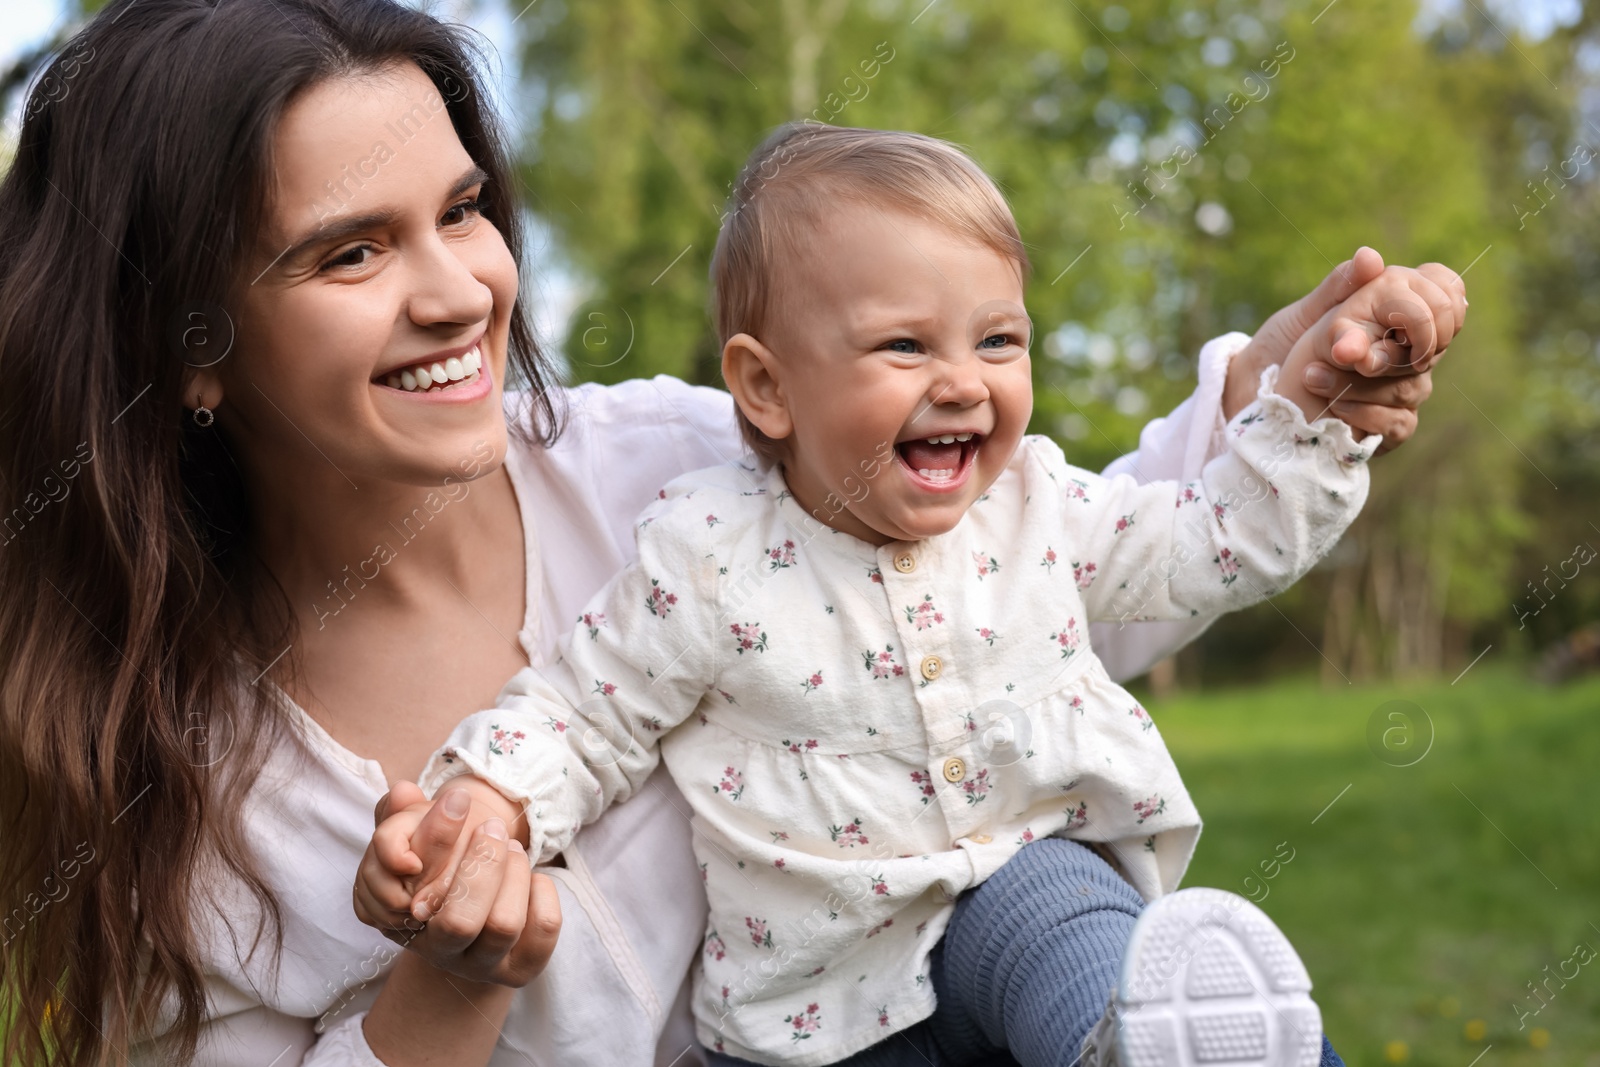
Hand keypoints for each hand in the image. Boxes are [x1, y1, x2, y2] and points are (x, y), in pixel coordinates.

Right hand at [354, 780, 559, 987]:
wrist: (465, 927)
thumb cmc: (435, 878)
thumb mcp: (413, 847)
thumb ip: (400, 817)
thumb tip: (402, 791)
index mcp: (405, 924)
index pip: (415, 892)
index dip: (437, 840)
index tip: (458, 801)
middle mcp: (441, 953)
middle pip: (460, 922)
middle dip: (483, 863)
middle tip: (492, 828)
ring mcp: (484, 964)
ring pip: (503, 925)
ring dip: (513, 872)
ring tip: (511, 849)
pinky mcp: (523, 967)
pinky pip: (543, 927)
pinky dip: (542, 891)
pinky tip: (531, 879)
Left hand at [1296, 261, 1465, 449]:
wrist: (1262, 391)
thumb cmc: (1287, 343)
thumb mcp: (1307, 313)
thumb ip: (1339, 287)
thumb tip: (1371, 257)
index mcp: (1398, 311)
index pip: (1446, 297)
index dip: (1428, 313)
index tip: (1394, 324)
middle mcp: (1409, 350)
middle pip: (1434, 349)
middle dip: (1391, 354)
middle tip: (1351, 357)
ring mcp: (1404, 388)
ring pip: (1412, 389)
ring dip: (1360, 386)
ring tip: (1312, 377)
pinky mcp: (1393, 425)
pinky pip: (1399, 423)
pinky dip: (1364, 415)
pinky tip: (1333, 407)